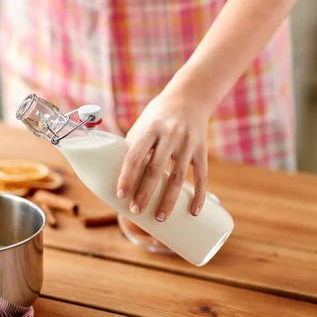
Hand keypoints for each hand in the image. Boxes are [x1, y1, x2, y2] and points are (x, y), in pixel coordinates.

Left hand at [116, 89, 211, 220]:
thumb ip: (132, 149)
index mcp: (149, 129)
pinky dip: (199, 196)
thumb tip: (115, 178)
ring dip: (169, 200)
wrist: (189, 97)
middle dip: (145, 193)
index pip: (135, 156)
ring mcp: (187, 143)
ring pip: (178, 177)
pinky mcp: (202, 150)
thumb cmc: (157, 117)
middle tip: (136, 211)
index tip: (120, 195)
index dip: (127, 177)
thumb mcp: (141, 126)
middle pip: (155, 170)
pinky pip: (202, 176)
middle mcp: (169, 136)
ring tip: (159, 218)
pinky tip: (193, 212)